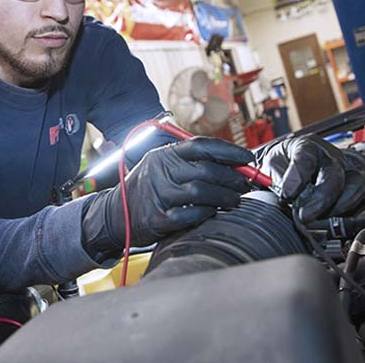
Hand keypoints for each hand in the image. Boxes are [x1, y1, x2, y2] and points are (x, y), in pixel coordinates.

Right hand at [81, 137, 253, 257]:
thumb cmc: (149, 187)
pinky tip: (213, 212)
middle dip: (232, 177)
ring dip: (224, 197)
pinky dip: (207, 213)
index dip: (229, 151)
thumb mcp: (163, 166)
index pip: (202, 146)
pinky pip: (190, 215)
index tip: (248, 158)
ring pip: (201, 192)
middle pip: (206, 170)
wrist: (116, 214)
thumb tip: (234, 164)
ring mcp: (158, 195)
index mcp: (164, 154)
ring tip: (235, 200)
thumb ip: (192, 163)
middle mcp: (160, 171)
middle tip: (245, 184)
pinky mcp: (157, 218)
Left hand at [262, 135, 364, 221]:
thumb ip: (276, 180)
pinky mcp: (358, 186)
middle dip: (320, 200)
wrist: (297, 163)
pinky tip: (330, 217)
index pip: (306, 158)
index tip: (286, 194)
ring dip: (337, 207)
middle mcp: (332, 156)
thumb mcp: (271, 166)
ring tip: (318, 219)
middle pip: (334, 175)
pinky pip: (362, 200)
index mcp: (308, 146)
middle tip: (304, 216)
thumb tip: (285, 198)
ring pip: (356, 186)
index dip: (297, 177)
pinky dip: (347, 212)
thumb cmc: (285, 163)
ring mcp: (348, 169)